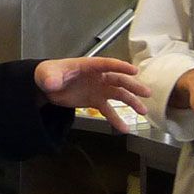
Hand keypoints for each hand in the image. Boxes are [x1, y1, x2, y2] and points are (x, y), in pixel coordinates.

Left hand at [35, 57, 151, 131]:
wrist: (46, 86)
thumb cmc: (49, 74)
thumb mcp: (48, 75)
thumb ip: (51, 78)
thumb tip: (51, 83)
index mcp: (88, 66)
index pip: (106, 64)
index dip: (120, 67)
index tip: (134, 71)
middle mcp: (97, 76)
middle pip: (118, 80)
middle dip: (133, 86)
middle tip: (147, 93)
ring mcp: (98, 88)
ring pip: (118, 94)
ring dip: (131, 102)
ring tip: (143, 111)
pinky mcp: (95, 100)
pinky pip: (108, 110)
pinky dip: (116, 119)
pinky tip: (124, 128)